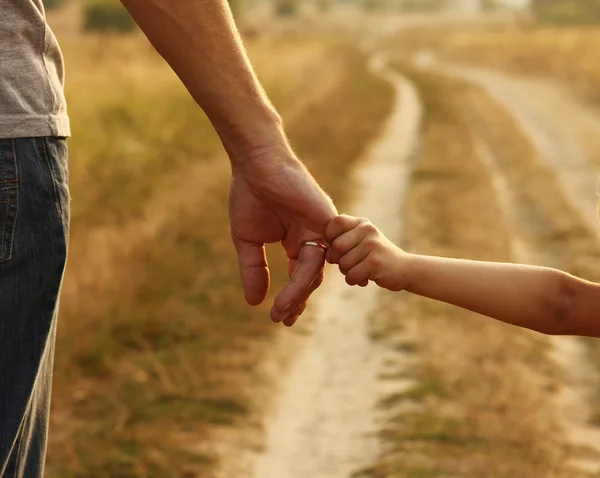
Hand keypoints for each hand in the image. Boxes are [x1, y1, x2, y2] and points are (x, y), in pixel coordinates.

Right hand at [229, 144, 336, 326]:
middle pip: (310, 277)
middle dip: (296, 300)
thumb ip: (253, 270)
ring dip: (299, 291)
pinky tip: (301, 290)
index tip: (281, 318)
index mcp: (296, 242)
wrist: (255, 164)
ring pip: (315, 269)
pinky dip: (312, 272)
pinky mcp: (325, 220)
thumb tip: (254, 303)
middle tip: (282, 318)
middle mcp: (312, 238)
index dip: (292, 298)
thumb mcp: (248, 241)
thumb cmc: (250, 196)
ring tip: (282, 308)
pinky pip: (323, 252)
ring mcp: (321, 230)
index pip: (300, 276)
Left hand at [324, 215, 409, 290]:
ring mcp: (372, 245)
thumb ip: (343, 238)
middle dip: (338, 261)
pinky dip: (355, 281)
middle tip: (350, 264)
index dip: (330, 237)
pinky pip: (351, 275)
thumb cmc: (375, 257)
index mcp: (362, 223)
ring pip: (343, 264)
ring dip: (348, 272)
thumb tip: (321, 245)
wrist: (405, 269)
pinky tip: (366, 278)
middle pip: (336, 247)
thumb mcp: (362, 240)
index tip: (337, 248)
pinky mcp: (375, 262)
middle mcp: (367, 230)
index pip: (335, 223)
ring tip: (361, 270)